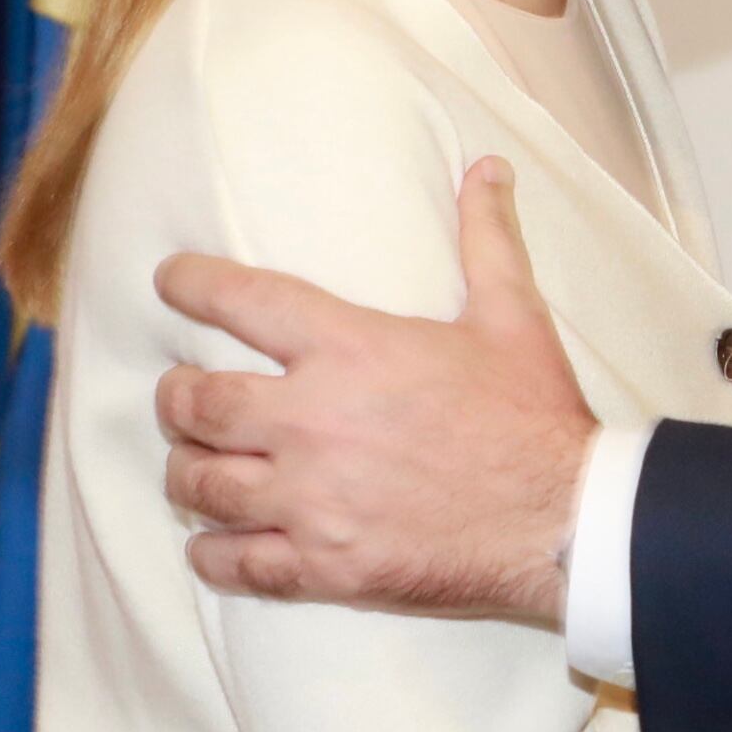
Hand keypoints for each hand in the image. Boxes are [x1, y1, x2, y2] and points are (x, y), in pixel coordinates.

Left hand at [159, 157, 593, 620]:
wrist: (563, 522)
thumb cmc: (534, 416)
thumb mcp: (513, 315)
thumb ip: (487, 238)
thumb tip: (488, 167)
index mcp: (351, 349)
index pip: (242, 301)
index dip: (192, 285)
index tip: (168, 281)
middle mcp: (314, 420)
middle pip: (197, 402)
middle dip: (177, 396)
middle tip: (180, 393)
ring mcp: (312, 499)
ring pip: (202, 483)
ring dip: (187, 470)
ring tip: (193, 464)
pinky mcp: (324, 564)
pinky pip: (236, 562)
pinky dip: (213, 552)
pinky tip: (211, 543)